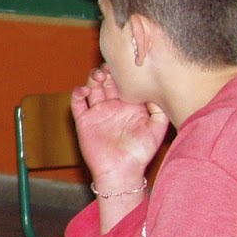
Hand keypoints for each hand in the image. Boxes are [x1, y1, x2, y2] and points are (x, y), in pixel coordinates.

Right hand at [70, 66, 167, 190]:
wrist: (121, 171)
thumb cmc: (140, 153)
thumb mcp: (157, 130)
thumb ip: (159, 110)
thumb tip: (157, 90)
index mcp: (130, 107)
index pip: (125, 84)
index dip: (123, 73)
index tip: (125, 65)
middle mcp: (113, 107)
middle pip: (107, 82)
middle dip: (107, 72)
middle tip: (109, 66)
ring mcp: (97, 113)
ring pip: (92, 88)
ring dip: (93, 79)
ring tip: (98, 75)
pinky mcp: (84, 121)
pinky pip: (77, 103)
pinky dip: (77, 94)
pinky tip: (84, 90)